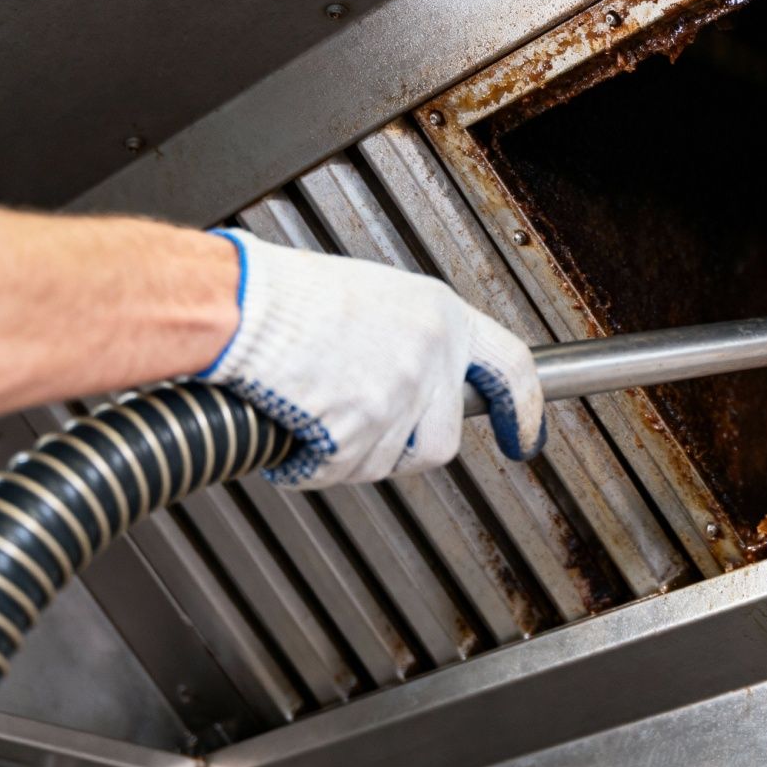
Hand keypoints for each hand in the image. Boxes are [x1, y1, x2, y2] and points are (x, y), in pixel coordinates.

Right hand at [200, 229, 543, 488]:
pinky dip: (309, 465)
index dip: (523, 410)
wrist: (242, 303)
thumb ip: (411, 341)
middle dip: (402, 449)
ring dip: (347, 455)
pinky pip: (339, 471)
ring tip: (313, 413)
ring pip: (386, 463)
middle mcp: (430, 357)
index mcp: (441, 317)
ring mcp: (397, 396)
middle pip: (441, 443)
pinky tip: (291, 430)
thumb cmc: (289, 294)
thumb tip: (420, 383)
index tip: (523, 437)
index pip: (513, 369)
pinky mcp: (358, 428)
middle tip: (360, 430)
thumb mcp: (377, 299)